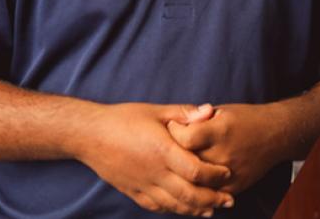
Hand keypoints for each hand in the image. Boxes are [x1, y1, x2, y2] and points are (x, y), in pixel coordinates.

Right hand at [77, 103, 234, 215]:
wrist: (90, 135)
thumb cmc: (125, 119)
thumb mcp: (156, 110)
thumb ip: (185, 113)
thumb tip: (211, 111)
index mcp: (162, 150)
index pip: (195, 170)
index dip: (215, 175)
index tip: (228, 173)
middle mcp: (153, 171)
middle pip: (188, 194)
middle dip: (212, 199)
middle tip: (229, 200)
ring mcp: (142, 185)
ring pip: (173, 205)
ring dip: (196, 209)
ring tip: (213, 210)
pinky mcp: (133, 191)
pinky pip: (156, 206)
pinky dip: (174, 210)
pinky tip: (185, 209)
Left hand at [168, 103, 287, 194]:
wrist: (276, 134)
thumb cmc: (246, 119)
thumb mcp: (222, 111)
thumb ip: (198, 120)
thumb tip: (171, 125)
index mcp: (221, 131)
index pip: (184, 138)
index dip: (173, 132)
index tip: (171, 128)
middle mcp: (225, 153)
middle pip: (186, 162)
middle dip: (173, 155)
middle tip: (168, 149)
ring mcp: (230, 173)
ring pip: (194, 182)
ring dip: (182, 175)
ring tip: (176, 166)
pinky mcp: (235, 187)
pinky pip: (207, 194)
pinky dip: (197, 189)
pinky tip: (190, 180)